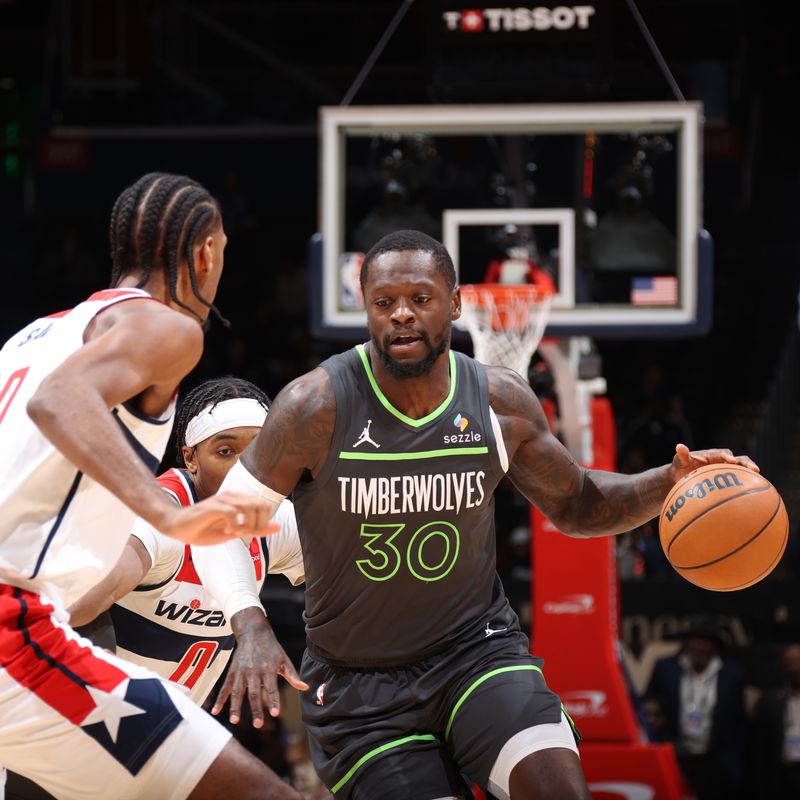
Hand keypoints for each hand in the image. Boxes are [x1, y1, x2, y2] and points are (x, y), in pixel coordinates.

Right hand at [157, 491, 279, 545]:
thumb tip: (278, 526)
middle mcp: (233, 496)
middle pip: (261, 505)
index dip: (264, 522)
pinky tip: (227, 531)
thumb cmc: (205, 529)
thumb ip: (256, 528)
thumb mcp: (235, 532)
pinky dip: (234, 524)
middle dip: (258, 524)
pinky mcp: (212, 506)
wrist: (177, 528)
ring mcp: (223, 500)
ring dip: (247, 524)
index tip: (251, 533)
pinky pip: (232, 512)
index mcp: (240, 500)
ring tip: (236, 532)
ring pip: (249, 507)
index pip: (266, 506)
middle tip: (244, 533)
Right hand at [211, 609, 308, 727]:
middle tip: (258, 725)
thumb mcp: (284, 659)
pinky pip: (225, 687)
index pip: (272, 687)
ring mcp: (241, 672)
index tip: (276, 713)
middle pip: (255, 692)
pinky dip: (220, 699)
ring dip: (235, 707)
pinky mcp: (232, 671)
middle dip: (256, 709)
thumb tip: (305, 688)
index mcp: (268, 668)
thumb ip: (292, 675)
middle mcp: (254, 671)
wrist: (253, 632)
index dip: (274, 700)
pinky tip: (215, 711)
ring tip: (235, 721)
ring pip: (238, 692)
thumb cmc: (271, 648)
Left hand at [670, 443, 758, 483]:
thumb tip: (680, 446)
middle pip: (739, 460)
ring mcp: (728, 472)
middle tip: (755, 469)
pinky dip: (747, 487)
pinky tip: (754, 498)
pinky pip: (740, 484)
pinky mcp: (730, 482)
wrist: (683, 479)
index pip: (723, 453)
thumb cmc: (681, 469)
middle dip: (747, 463)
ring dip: (751, 475)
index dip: (727, 456)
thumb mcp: (679, 462)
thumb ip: (682, 455)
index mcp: (713, 455)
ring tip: (761, 482)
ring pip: (743, 472)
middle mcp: (723, 462)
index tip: (730, 461)